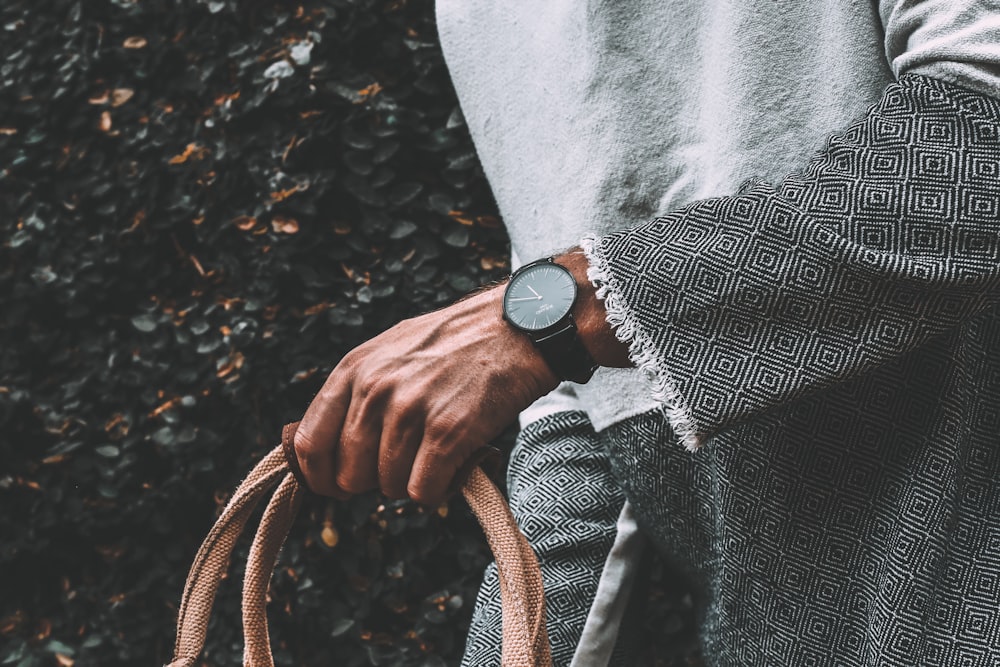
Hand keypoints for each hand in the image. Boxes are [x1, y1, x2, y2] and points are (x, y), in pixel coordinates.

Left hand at [293, 284, 559, 505]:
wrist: (515, 330)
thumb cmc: (454, 345)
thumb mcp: (389, 352)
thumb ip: (355, 394)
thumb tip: (322, 452)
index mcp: (354, 370)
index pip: (309, 445)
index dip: (321, 477)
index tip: (338, 486)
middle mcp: (375, 390)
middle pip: (350, 475)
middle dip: (375, 479)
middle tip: (407, 460)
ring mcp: (410, 411)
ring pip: (389, 488)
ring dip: (413, 482)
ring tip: (438, 452)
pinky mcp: (447, 433)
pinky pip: (423, 493)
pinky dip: (439, 489)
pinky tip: (455, 464)